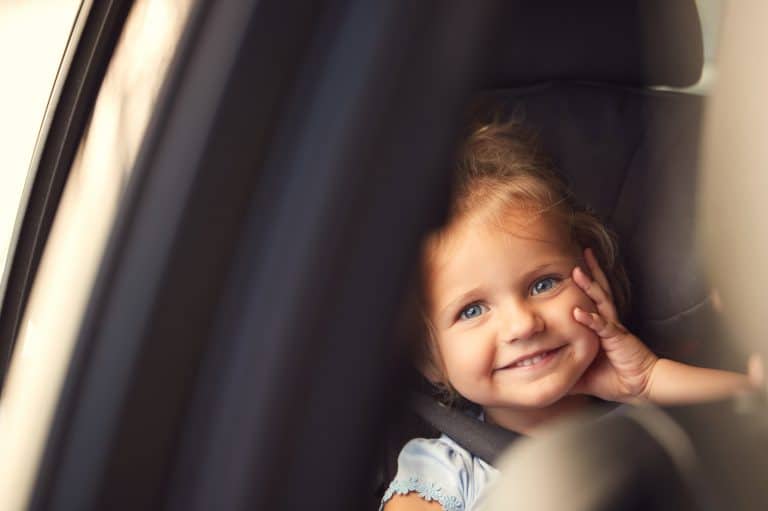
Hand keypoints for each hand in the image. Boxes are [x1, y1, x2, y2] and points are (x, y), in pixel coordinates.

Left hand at [569, 248, 657, 401]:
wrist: (641, 387)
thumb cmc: (615, 379)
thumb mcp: (584, 374)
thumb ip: (566, 370)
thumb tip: (543, 374)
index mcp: (601, 327)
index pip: (591, 301)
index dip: (583, 286)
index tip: (569, 270)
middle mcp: (608, 322)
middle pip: (598, 292)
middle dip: (589, 273)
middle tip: (579, 254)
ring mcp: (613, 328)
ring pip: (601, 302)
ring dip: (589, 286)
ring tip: (578, 271)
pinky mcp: (618, 339)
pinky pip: (604, 327)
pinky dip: (591, 319)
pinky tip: (579, 312)